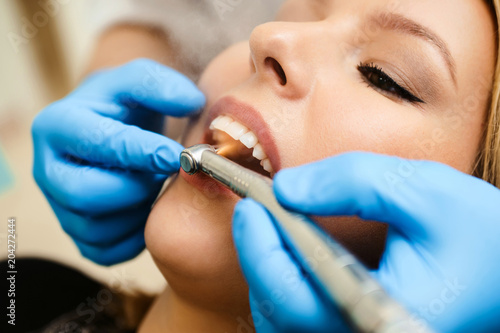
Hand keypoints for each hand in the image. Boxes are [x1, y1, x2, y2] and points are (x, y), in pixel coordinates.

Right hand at [32, 59, 204, 264]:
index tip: (175, 154)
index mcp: (57, 126)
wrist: (117, 131)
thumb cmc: (128, 106)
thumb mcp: (140, 81)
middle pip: (86, 195)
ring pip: (97, 229)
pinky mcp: (77, 235)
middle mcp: (48, 169)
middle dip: (136, 186)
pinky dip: (135, 237)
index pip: (97, 144)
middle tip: (163, 173)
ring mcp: (59, 206)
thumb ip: (162, 84)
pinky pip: (106, 252)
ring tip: (154, 186)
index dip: (141, 152)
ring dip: (138, 211)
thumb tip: (190, 103)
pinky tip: (147, 208)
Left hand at [233, 153, 499, 332]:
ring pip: (283, 320)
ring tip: (271, 226)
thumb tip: (286, 188)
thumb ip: (352, 183)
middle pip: (280, 310)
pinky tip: (292, 252)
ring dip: (268, 270)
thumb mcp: (425, 192)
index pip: (294, 297)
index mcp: (382, 316)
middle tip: (255, 208)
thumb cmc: (483, 237)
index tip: (250, 204)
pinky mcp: (358, 330)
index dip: (260, 248)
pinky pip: (299, 321)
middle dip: (258, 254)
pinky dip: (285, 285)